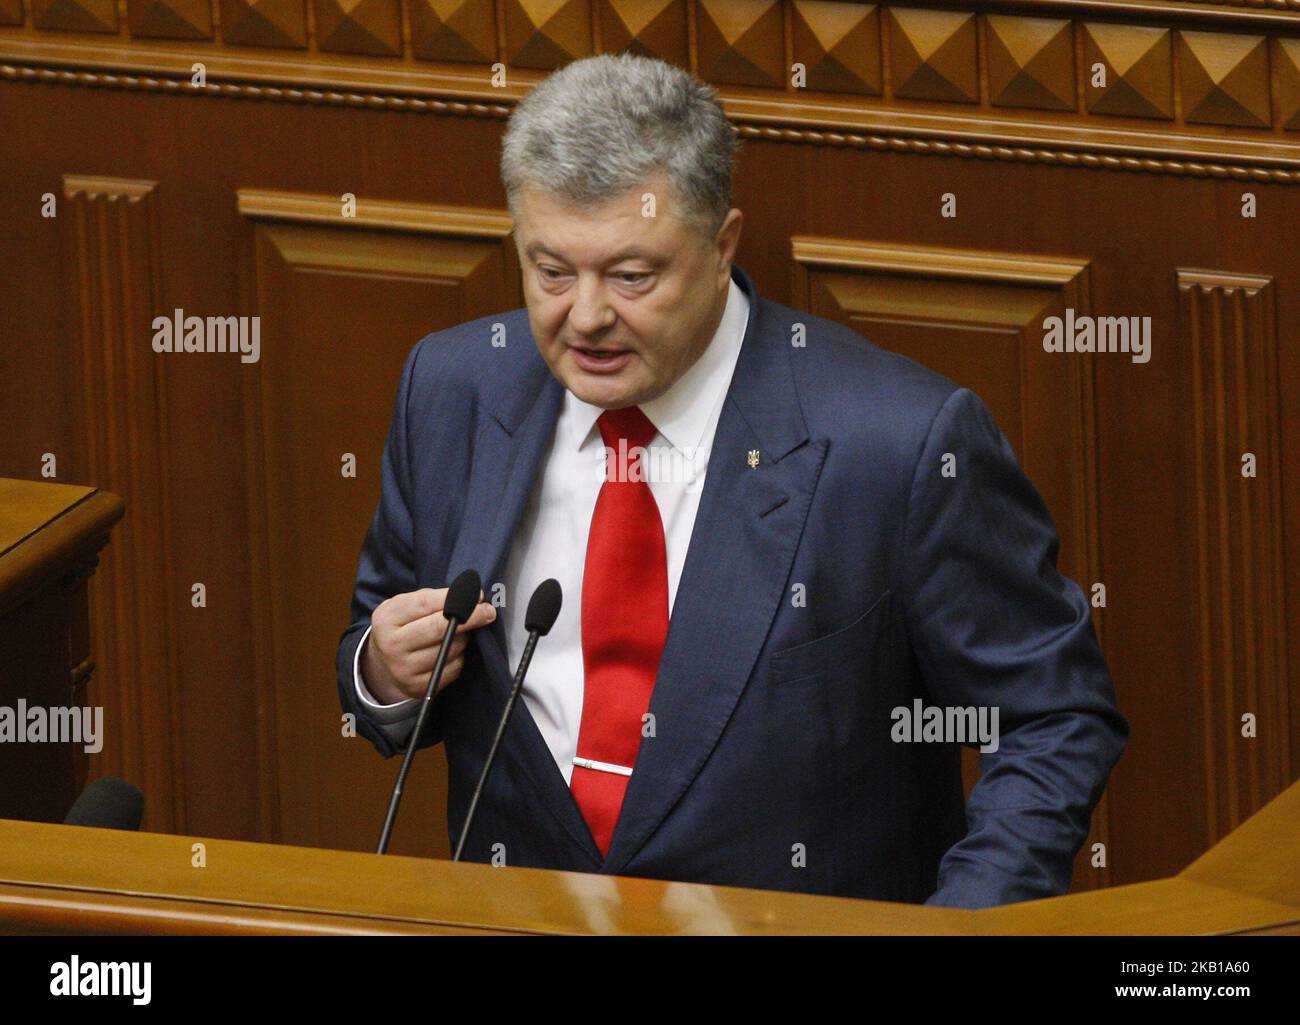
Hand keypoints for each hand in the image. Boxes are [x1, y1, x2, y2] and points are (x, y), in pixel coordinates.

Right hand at [361, 587, 496, 703]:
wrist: (385, 661)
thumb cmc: (402, 626)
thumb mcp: (406, 607)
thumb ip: (432, 599)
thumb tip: (470, 598)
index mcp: (387, 618)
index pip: (425, 604)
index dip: (454, 598)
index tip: (478, 596)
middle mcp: (392, 645)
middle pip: (438, 629)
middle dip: (469, 618)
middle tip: (488, 612)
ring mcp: (403, 670)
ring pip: (449, 650)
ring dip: (464, 639)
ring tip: (463, 633)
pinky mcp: (418, 688)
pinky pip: (452, 669)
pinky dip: (459, 658)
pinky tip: (455, 651)